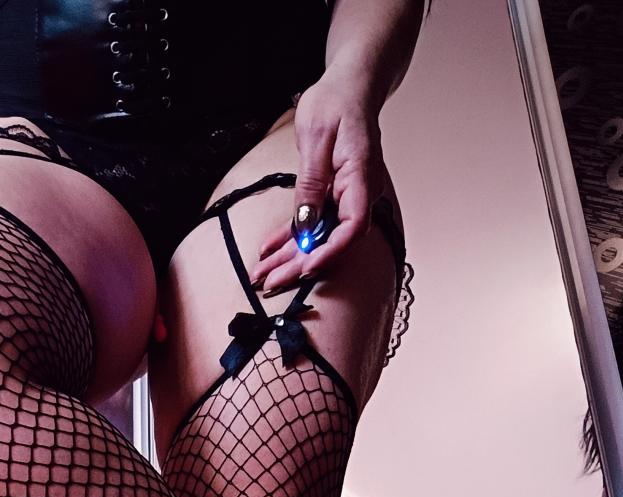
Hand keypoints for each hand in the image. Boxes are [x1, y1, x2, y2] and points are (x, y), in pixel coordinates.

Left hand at [249, 63, 385, 296]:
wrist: (348, 87)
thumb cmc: (336, 102)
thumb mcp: (316, 137)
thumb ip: (311, 184)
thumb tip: (305, 225)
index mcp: (360, 177)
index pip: (353, 226)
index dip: (329, 251)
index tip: (305, 266)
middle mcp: (356, 193)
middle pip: (332, 240)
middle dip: (299, 265)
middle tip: (270, 282)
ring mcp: (344, 197)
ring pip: (318, 237)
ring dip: (290, 258)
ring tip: (262, 274)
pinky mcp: (331, 197)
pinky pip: (311, 224)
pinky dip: (290, 238)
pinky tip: (269, 251)